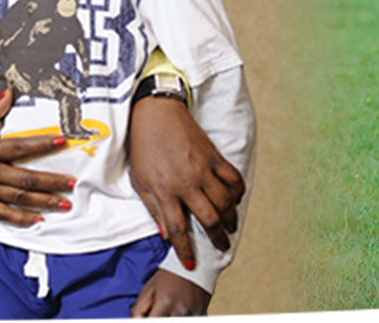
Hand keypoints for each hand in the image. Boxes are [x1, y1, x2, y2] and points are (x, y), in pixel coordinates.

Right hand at [0, 87, 75, 225]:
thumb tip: (8, 94)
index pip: (20, 147)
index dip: (43, 144)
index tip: (62, 141)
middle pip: (26, 178)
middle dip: (52, 181)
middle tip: (72, 183)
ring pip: (19, 198)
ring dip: (44, 201)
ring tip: (64, 204)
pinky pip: (2, 214)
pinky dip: (20, 219)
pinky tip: (36, 220)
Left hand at [127, 97, 244, 269]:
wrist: (156, 114)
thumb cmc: (143, 148)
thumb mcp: (139, 181)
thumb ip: (153, 208)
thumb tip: (166, 234)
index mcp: (164, 190)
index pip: (177, 228)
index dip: (185, 250)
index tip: (191, 264)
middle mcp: (186, 182)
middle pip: (208, 218)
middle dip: (216, 237)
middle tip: (222, 246)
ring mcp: (203, 169)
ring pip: (225, 201)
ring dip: (230, 218)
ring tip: (230, 227)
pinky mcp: (215, 156)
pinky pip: (234, 179)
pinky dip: (238, 192)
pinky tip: (235, 200)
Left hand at [131, 269, 209, 316]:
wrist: (195, 264)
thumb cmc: (169, 276)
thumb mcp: (148, 290)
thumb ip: (138, 310)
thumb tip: (134, 321)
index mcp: (165, 302)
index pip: (152, 322)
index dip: (146, 322)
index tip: (146, 317)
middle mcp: (181, 310)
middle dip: (158, 319)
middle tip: (156, 311)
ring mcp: (194, 312)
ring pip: (179, 322)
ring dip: (171, 318)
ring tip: (167, 310)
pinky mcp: (203, 313)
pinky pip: (190, 320)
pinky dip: (182, 317)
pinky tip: (178, 311)